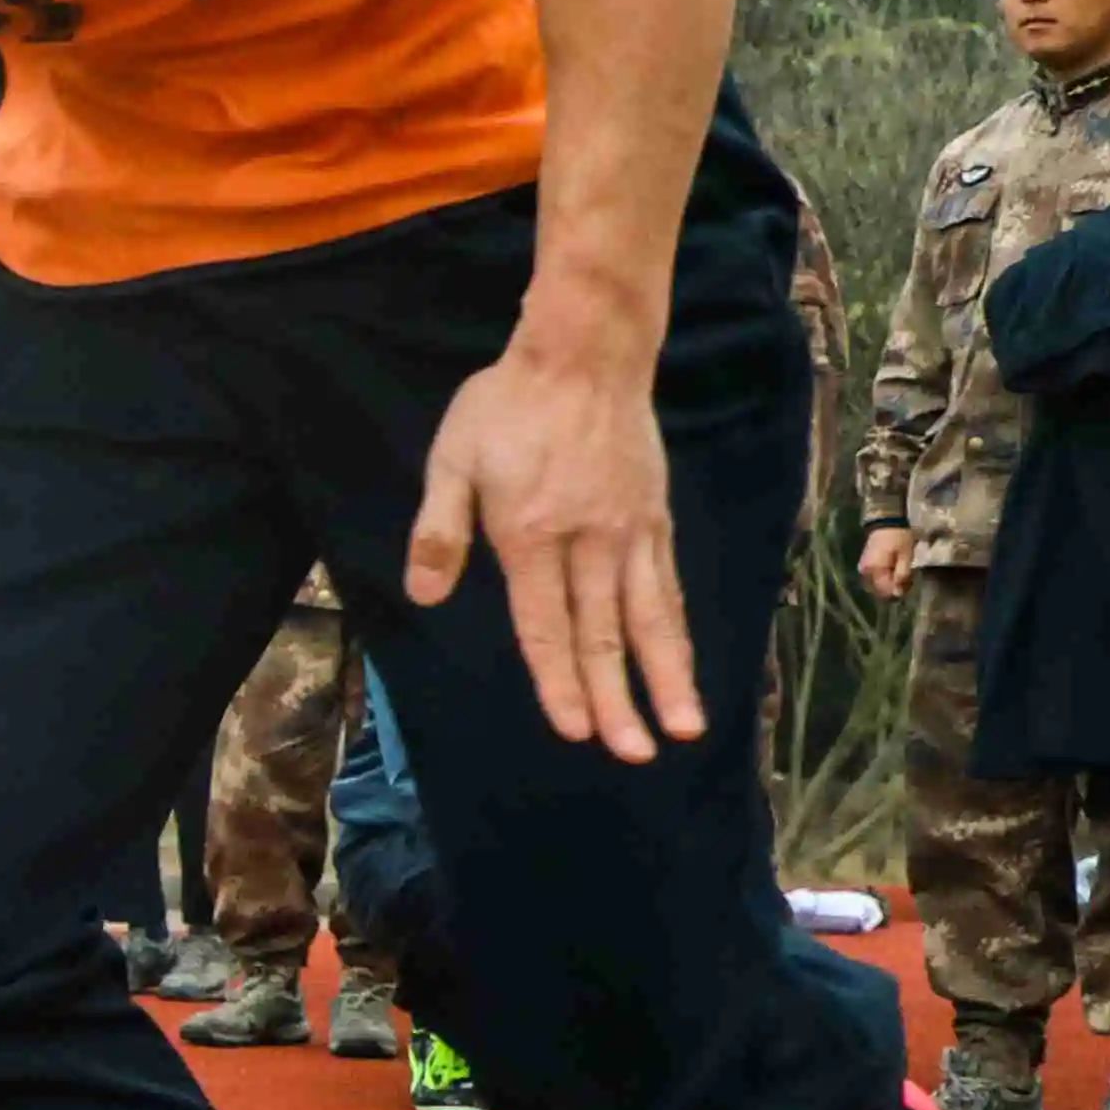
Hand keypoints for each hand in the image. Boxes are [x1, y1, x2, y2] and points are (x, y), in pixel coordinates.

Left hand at [408, 333, 694, 759]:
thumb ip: (439, 530)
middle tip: (635, 754)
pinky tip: (684, 666)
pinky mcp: (655, 520)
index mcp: (531, 536)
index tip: (574, 729)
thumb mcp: (452, 459)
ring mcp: (630, 533)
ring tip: (685, 727)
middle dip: (619, 701)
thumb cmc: (506, 407)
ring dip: (668, 678)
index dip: (558, 682)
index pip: (546, 626)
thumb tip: (425, 594)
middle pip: (604, 635)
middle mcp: (589, 543)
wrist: (584, 355)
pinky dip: (678, 632)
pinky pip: (669, 587)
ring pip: (651, 619)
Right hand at [856, 520, 913, 603]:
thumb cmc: (899, 537)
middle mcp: (865, 572)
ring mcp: (864, 568)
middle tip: (908, 578)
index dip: (899, 590)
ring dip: (890, 582)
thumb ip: (902, 575)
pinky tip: (895, 569)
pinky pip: (875, 577)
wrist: (887, 520)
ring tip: (902, 573)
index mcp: (874, 570)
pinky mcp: (866, 564)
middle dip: (894, 587)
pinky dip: (885, 577)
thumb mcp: (906, 556)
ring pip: (878, 584)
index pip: (885, 591)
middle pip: (880, 590)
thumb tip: (898, 593)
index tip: (910, 582)